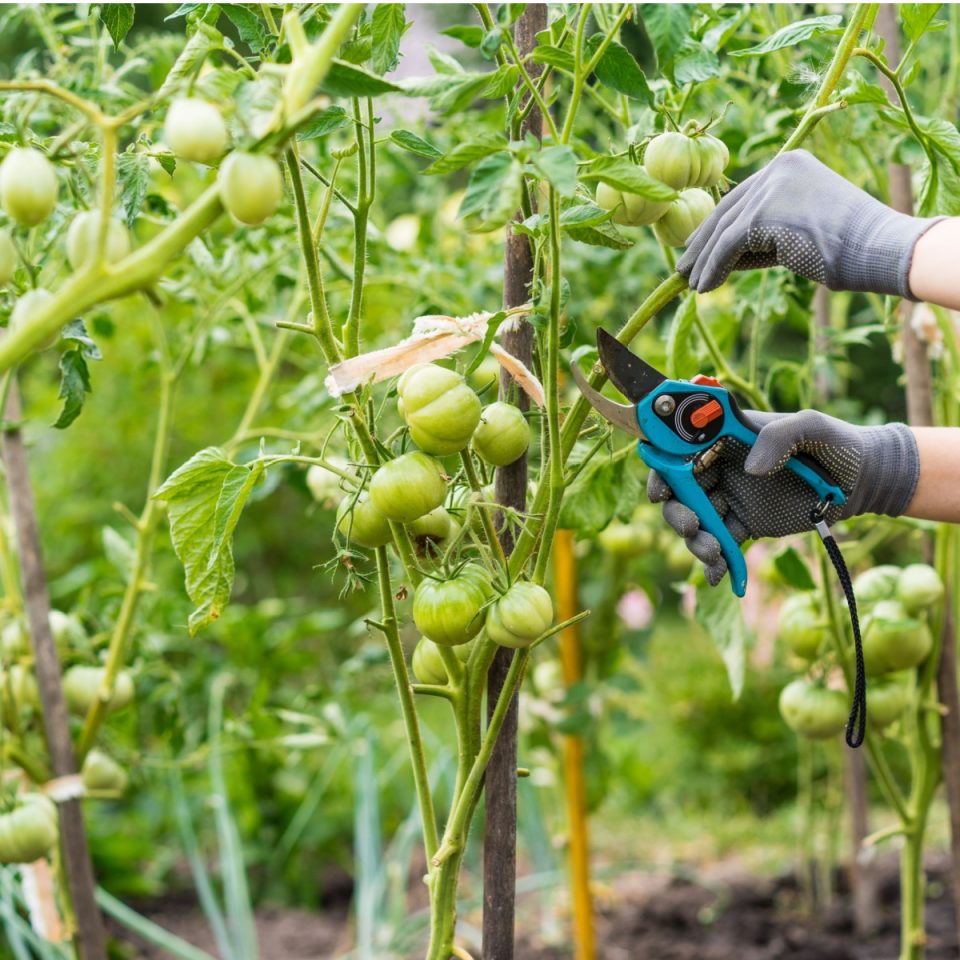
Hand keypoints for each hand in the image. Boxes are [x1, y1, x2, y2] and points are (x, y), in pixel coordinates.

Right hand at [647, 410, 918, 585]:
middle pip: (680, 491)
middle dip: (677, 512)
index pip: (681, 450)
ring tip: (715, 553)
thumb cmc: (838, 443)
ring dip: (696, 541)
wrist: (864, 480)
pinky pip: (722, 544)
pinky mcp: (746, 524)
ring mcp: (732, 497)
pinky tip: (720, 577)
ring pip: (697, 521)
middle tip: (693, 527)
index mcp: (727, 438)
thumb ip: (779, 436)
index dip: (663, 469)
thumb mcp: (812, 426)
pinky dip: (717, 562)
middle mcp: (722, 467)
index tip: (661, 491)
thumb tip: (750, 467)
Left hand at [676, 150, 942, 297]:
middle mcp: (777, 167)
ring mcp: (769, 188)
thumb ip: (764, 233)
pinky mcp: (762, 214)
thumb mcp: (798, 230)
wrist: (877, 248)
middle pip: (726, 210)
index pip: (742, 198)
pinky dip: (713, 268)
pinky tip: (704, 288)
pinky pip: (726, 246)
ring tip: (691, 283)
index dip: (716, 226)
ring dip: (703, 261)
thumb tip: (726, 255)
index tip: (698, 247)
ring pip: (723, 230)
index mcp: (788, 164)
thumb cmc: (848, 247)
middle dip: (703, 242)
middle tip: (684, 266)